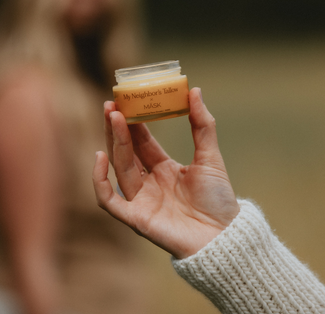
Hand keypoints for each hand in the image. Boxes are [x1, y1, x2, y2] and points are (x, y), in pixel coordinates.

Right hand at [93, 87, 239, 258]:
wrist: (224, 235)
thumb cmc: (219, 200)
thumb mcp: (210, 157)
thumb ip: (202, 125)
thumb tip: (194, 90)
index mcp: (164, 169)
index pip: (141, 142)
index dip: (133, 122)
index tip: (126, 101)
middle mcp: (149, 183)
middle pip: (126, 152)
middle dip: (118, 128)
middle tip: (112, 104)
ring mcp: (141, 200)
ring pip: (119, 168)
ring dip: (114, 143)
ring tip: (114, 118)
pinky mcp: (135, 218)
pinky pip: (109, 200)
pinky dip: (99, 181)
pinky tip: (100, 157)